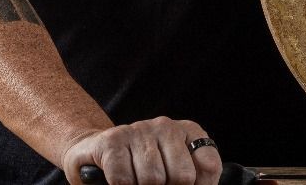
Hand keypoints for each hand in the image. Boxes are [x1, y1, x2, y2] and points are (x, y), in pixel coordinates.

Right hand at [60, 117, 221, 184]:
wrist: (95, 153)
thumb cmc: (140, 167)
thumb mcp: (172, 170)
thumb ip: (190, 179)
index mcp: (188, 132)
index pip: (209, 165)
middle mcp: (166, 126)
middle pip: (182, 176)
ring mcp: (139, 130)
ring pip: (152, 179)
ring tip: (136, 182)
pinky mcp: (112, 141)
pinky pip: (123, 179)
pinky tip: (119, 181)